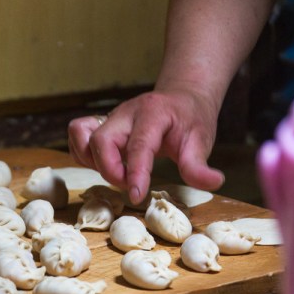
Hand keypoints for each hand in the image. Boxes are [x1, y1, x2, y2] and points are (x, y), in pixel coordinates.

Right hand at [68, 88, 224, 204]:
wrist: (180, 97)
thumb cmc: (190, 119)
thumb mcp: (201, 139)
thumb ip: (199, 164)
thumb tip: (214, 183)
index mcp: (153, 114)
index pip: (139, 145)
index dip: (135, 173)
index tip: (137, 196)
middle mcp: (125, 114)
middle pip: (101, 141)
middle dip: (110, 170)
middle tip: (129, 185)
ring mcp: (110, 119)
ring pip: (83, 138)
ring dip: (93, 163)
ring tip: (117, 174)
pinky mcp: (100, 126)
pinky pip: (78, 140)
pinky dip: (84, 157)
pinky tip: (105, 167)